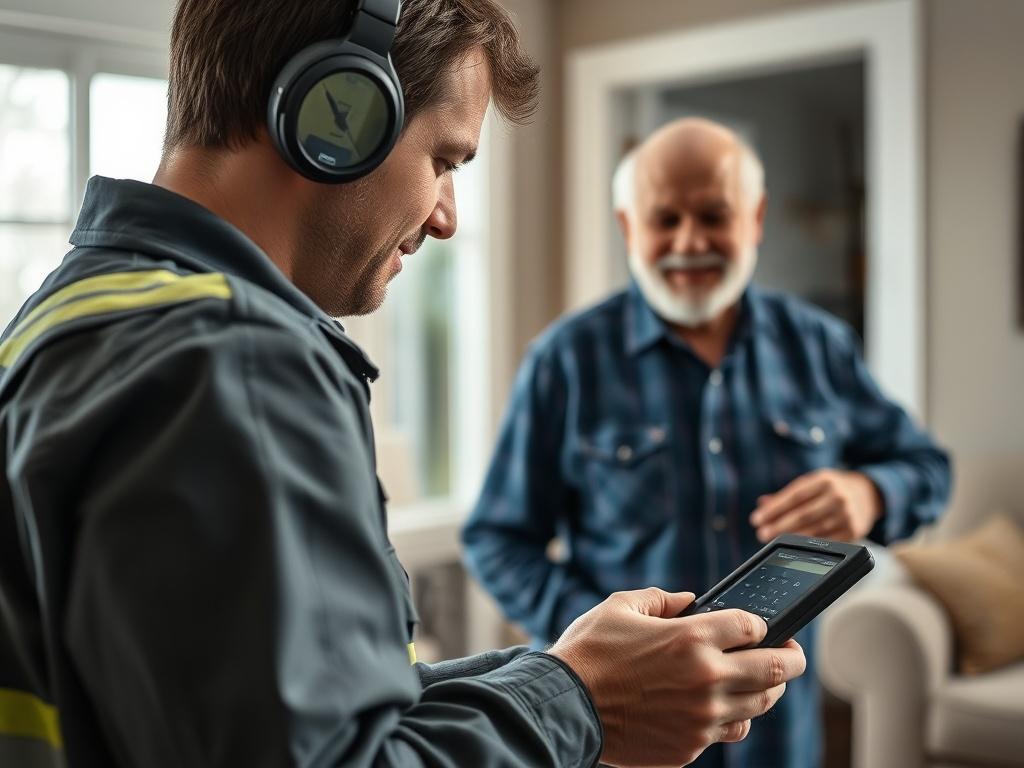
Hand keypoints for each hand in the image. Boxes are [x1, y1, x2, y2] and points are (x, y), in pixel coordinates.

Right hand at [548, 588, 805, 766]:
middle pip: (777, 668)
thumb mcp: (621, 607)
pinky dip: (733, 716)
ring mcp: (702, 717)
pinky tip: (723, 707)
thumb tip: (689, 600)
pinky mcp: (691, 745)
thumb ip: (661, 599)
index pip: (754, 626)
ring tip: (764, 681)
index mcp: (691, 638)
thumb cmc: (589, 653)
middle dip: (793, 658)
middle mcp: (706, 678)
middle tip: (792, 654)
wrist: (565, 707)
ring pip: (762, 704)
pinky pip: (730, 730)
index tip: (762, 626)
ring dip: (768, 689)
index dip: (763, 623)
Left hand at [750, 469, 882, 542]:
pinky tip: (794, 545)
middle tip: (761, 533)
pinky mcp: (854, 531)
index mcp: (824, 480)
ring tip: (772, 539)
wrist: (869, 493)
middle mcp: (837, 496)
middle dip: (778, 525)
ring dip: (790, 537)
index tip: (756, 519)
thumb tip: (762, 505)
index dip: (773, 509)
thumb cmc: (831, 488)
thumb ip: (786, 494)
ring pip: (813, 530)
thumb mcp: (812, 483)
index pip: (794, 496)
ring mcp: (847, 515)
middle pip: (802, 515)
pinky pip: (826, 541)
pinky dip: (808, 544)